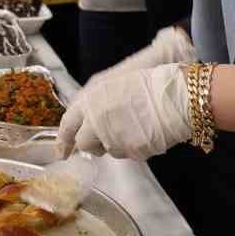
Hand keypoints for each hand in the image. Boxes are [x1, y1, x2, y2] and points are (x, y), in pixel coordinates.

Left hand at [55, 62, 191, 159]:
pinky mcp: (131, 151)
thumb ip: (93, 102)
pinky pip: (128, 154)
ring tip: (134, 126)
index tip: (61, 152)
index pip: (67, 125)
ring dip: (115, 143)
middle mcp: (96, 121)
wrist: (174, 94)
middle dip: (92, 144)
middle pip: (85, 144)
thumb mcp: (111, 83)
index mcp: (89, 100)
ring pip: (107, 150)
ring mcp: (114, 138)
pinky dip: (134, 146)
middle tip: (105, 139)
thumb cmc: (145, 81)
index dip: (63, 140)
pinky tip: (145, 132)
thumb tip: (85, 120)